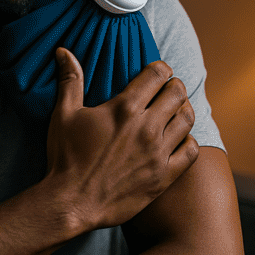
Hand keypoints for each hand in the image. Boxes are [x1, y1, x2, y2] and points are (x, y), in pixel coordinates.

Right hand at [44, 47, 199, 231]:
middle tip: (167, 90)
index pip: (158, 74)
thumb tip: (63, 51)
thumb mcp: (63, 114)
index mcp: (124, 108)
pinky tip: (178, 140)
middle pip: (178, 93)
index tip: (156, 72)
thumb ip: (70, 80)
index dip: (160, 68)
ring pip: (187, 119)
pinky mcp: (163, 176)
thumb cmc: (66, 157)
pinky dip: (188, 141)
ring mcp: (158, 153)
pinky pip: (190, 152)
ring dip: (183, 110)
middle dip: (174, 86)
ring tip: (174, 111)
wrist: (72, 202)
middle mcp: (146, 127)